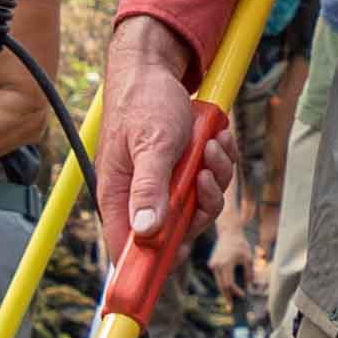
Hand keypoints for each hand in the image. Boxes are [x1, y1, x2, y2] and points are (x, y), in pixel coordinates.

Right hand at [100, 14, 231, 259]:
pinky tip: (215, 139)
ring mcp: (163, 185)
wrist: (155, 70)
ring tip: (211, 145)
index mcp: (119, 197)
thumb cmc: (143, 103)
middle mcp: (140, 198)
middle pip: (177, 232)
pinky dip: (218, 163)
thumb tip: (146, 231)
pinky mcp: (181, 172)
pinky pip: (208, 183)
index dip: (150, 267)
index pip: (128, 250)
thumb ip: (148, 188)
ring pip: (199, 206)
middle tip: (203, 174)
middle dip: (201, 204)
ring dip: (214, 177)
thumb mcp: (151, 144)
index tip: (174, 266)